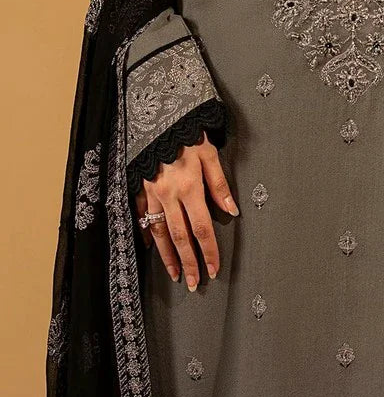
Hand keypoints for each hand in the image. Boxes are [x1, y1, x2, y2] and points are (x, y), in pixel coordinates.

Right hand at [133, 131, 239, 291]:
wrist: (157, 113)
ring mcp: (150, 194)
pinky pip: (141, 218)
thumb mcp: (209, 153)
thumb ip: (220, 184)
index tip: (214, 269)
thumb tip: (232, 211)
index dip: (209, 251)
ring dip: (168, 256)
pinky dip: (147, 234)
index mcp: (189, 187)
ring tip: (176, 274)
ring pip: (160, 232)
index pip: (202, 228)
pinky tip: (151, 247)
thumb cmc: (188, 132)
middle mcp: (168, 195)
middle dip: (189, 262)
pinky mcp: (138, 188)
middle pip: (180, 237)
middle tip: (195, 283)